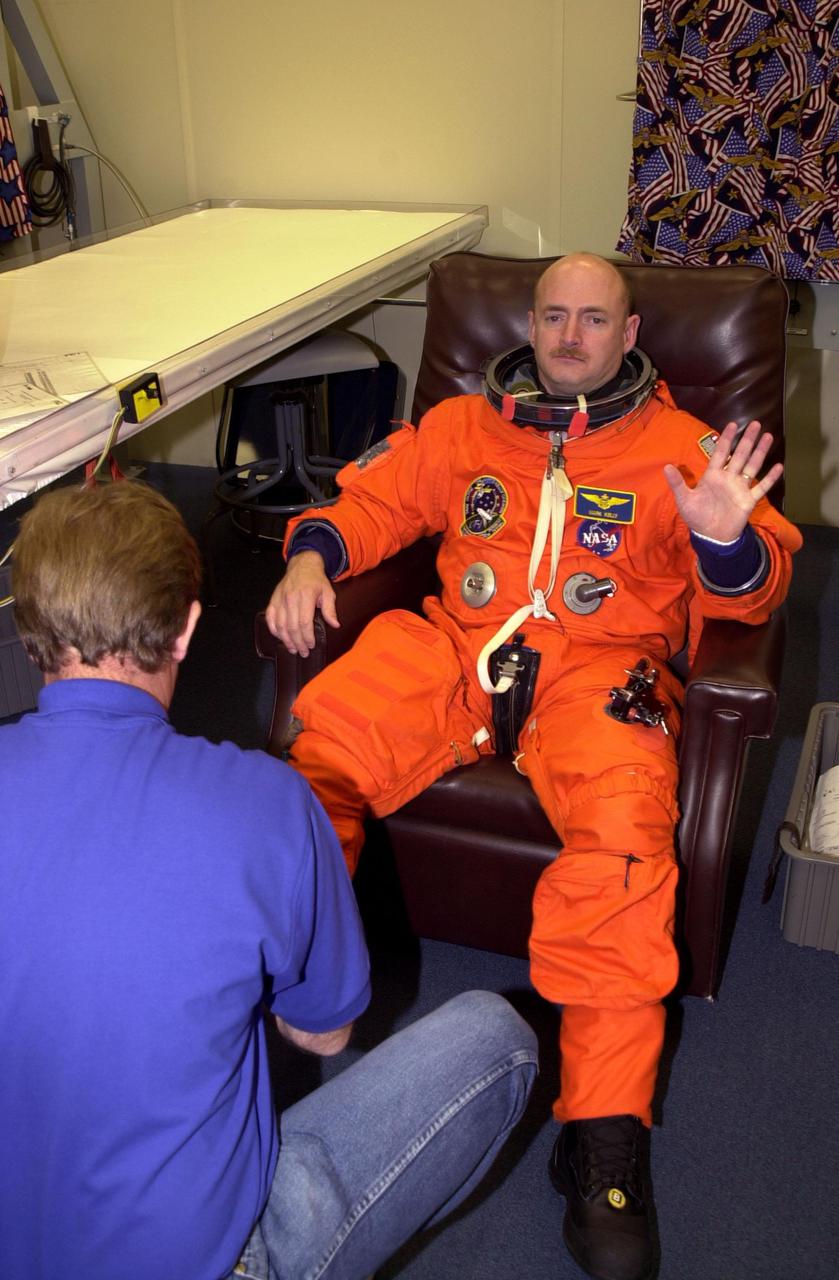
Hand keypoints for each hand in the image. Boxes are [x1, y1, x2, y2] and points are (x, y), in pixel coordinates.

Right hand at [265, 551, 339, 655]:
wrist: (302, 565)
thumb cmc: (317, 580)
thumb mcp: (328, 592)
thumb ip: (330, 609)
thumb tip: (335, 625)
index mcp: (305, 596)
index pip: (304, 622)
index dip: (307, 637)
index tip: (311, 645)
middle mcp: (291, 598)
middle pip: (292, 627)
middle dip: (298, 643)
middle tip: (303, 652)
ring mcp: (280, 599)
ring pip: (280, 625)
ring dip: (286, 640)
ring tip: (293, 649)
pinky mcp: (273, 600)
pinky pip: (270, 617)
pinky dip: (273, 629)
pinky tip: (280, 637)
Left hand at [663, 420, 783, 542]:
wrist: (711, 536)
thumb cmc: (697, 517)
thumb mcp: (684, 500)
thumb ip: (677, 483)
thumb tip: (666, 466)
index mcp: (713, 476)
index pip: (720, 453)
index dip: (726, 439)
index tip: (732, 424)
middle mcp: (728, 479)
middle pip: (740, 455)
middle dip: (747, 440)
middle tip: (756, 423)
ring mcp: (740, 488)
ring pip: (752, 466)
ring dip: (760, 452)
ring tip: (769, 437)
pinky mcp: (748, 500)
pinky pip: (761, 487)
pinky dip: (770, 478)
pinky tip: (779, 466)